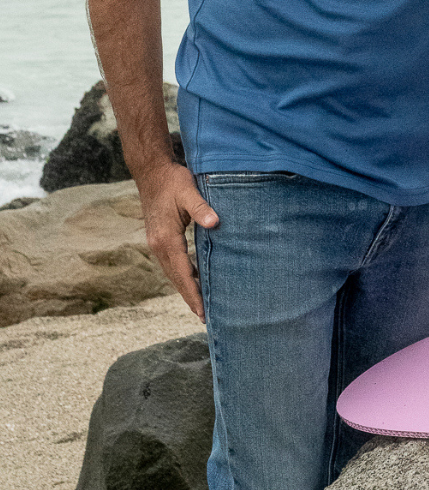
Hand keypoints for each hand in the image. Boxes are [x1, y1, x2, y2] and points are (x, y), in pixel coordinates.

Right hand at [138, 163, 218, 320]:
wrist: (151, 172)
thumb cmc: (172, 181)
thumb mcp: (188, 191)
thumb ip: (201, 208)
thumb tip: (215, 223)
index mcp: (166, 239)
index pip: (182, 273)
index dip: (193, 293)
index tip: (202, 311)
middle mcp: (158, 246)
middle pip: (175, 278)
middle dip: (189, 298)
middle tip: (205, 317)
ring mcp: (157, 243)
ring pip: (172, 272)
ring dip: (185, 288)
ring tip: (200, 305)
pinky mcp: (159, 238)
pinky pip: (172, 263)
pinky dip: (182, 274)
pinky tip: (193, 278)